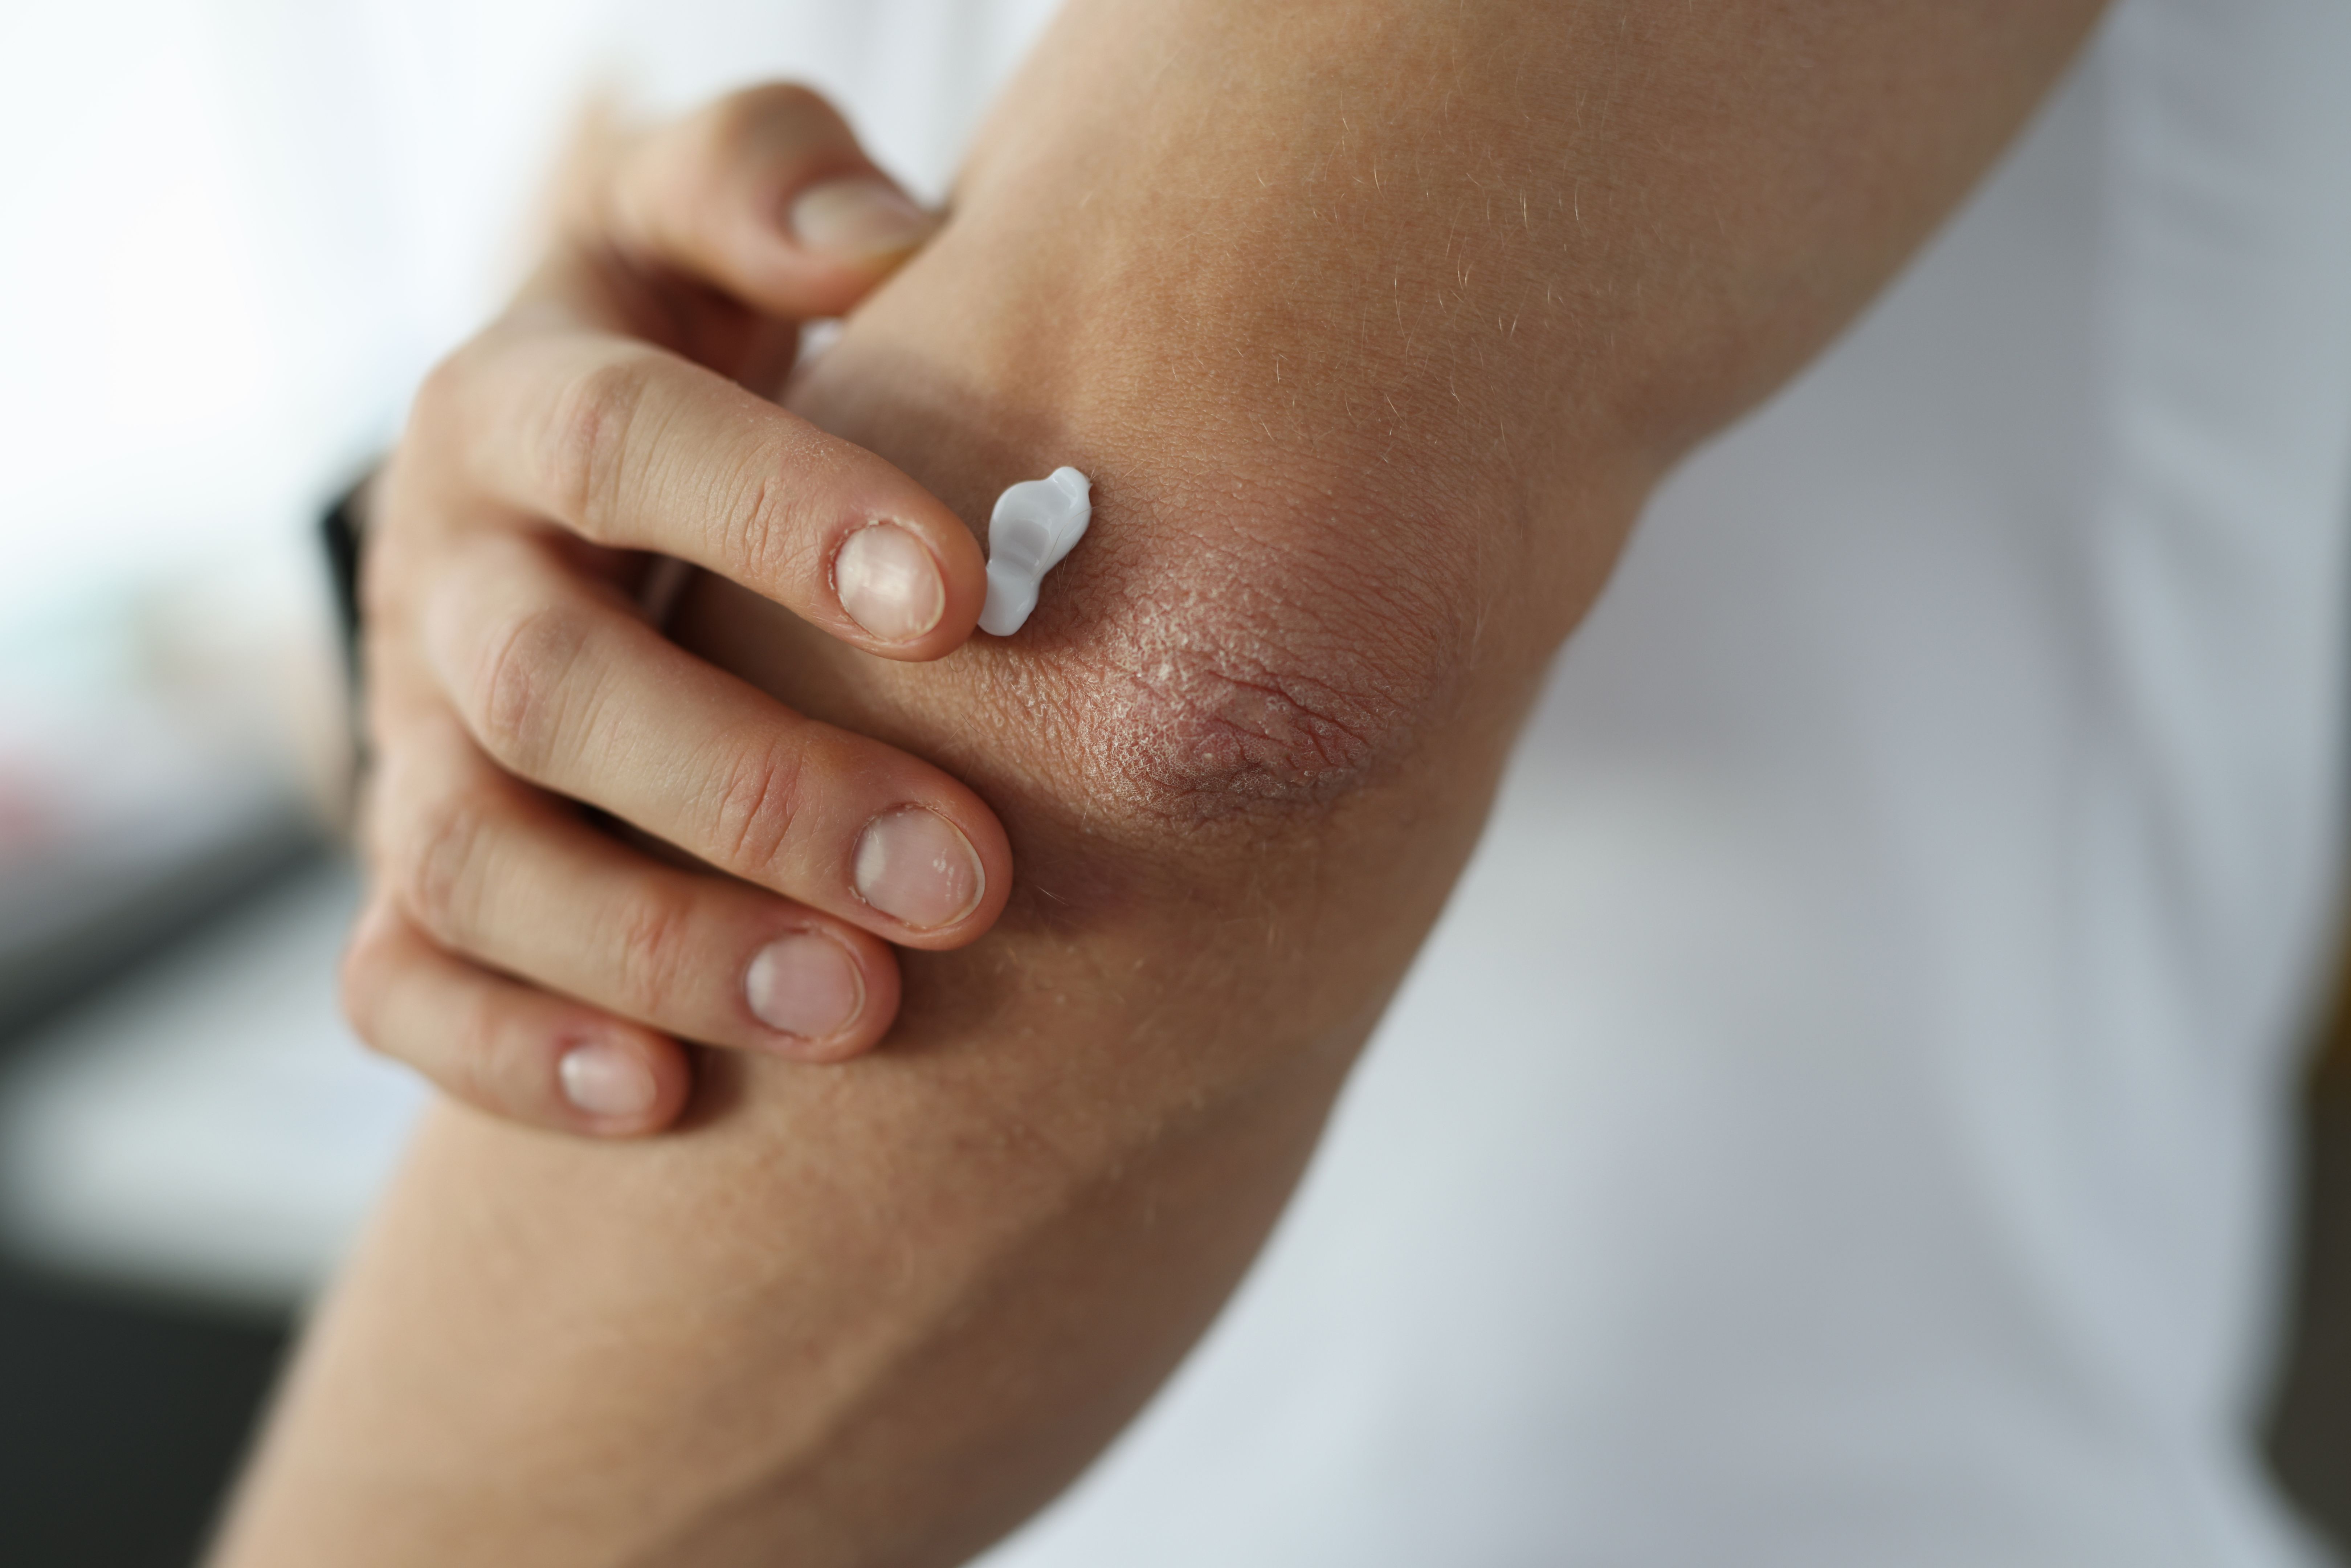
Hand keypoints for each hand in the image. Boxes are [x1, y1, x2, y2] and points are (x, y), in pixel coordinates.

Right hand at [344, 85, 1013, 1137]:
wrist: (599, 505)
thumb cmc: (708, 356)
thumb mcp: (713, 226)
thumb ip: (772, 179)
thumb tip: (883, 241)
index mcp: (518, 406)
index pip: (621, 442)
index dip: (775, 514)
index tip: (960, 599)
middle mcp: (448, 580)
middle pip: (554, 690)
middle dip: (755, 792)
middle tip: (959, 877)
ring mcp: (414, 746)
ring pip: (474, 863)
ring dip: (661, 947)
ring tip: (858, 1013)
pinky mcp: (412, 884)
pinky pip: (400, 989)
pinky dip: (511, 1054)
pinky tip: (658, 1101)